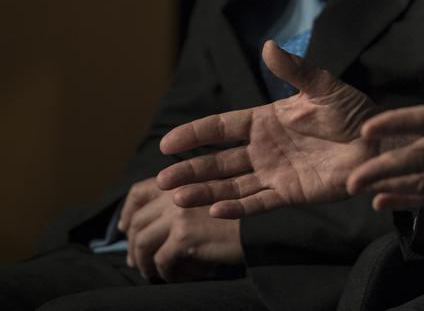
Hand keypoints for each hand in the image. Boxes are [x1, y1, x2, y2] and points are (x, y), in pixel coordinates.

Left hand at [118, 177, 242, 281]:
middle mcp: (178, 193)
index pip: (140, 191)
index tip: (124, 228)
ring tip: (153, 274)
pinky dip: (165, 273)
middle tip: (135, 262)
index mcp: (183, 180)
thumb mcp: (213, 200)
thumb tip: (152, 229)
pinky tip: (178, 277)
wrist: (264, 228)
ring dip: (144, 263)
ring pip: (144, 243)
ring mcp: (180, 214)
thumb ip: (187, 203)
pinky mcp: (185, 235)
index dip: (127, 211)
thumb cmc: (242, 218)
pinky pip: (161, 260)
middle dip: (132, 245)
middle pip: (138, 221)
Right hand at [156, 40, 381, 217]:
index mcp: (267, 120)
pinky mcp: (290, 193)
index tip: (167, 143)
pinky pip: (258, 203)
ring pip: (231, 185)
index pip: (222, 127)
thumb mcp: (323, 87)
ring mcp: (275, 172)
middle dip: (191, 170)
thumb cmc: (354, 113)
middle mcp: (265, 148)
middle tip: (162, 181)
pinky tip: (214, 210)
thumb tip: (268, 45)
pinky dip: (237, 208)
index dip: (195, 134)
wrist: (379, 143)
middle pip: (219, 160)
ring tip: (177, 198)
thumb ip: (295, 70)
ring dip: (205, 191)